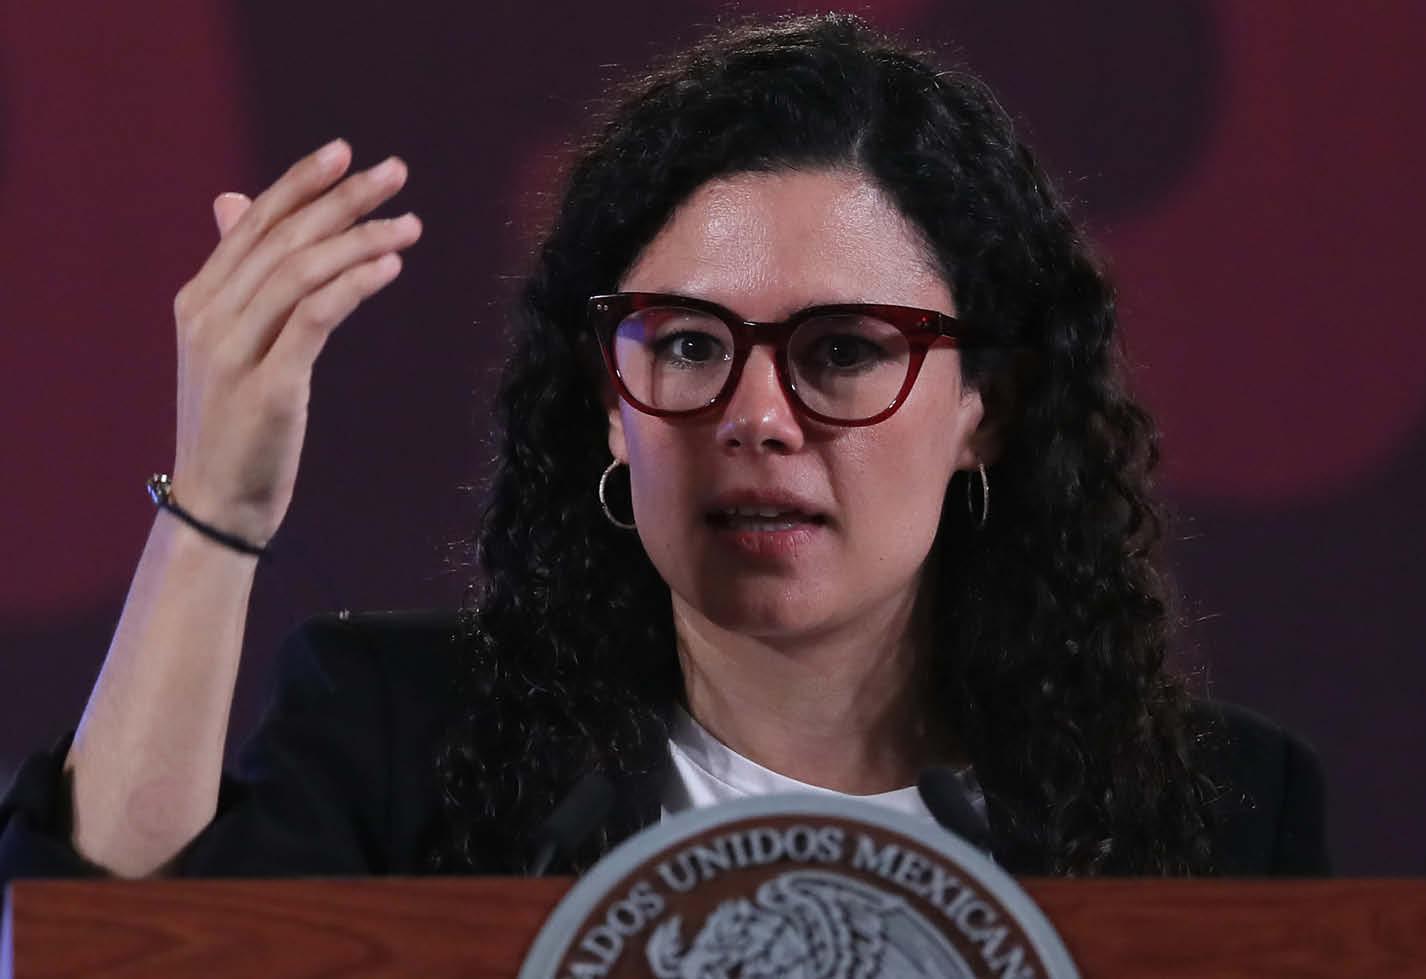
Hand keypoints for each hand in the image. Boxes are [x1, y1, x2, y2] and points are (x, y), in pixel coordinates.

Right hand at [168, 139, 420, 546]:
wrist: (216, 503)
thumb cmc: (233, 424)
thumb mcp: (226, 343)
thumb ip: (237, 275)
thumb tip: (231, 201)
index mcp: (200, 300)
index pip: (254, 223)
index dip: (300, 182)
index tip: (346, 152)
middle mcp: (210, 317)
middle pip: (283, 238)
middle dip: (342, 198)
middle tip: (395, 171)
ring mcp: (234, 352)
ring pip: (300, 271)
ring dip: (360, 239)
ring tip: (410, 224)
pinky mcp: (268, 388)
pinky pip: (314, 319)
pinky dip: (353, 284)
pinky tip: (389, 266)